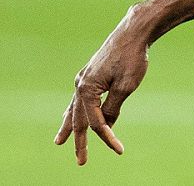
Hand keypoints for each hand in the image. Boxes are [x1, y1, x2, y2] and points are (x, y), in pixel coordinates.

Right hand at [55, 14, 149, 164]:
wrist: (133, 32)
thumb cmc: (132, 58)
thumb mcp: (126, 86)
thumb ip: (113, 108)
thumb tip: (106, 125)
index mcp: (87, 89)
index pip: (95, 122)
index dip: (106, 137)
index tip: (119, 149)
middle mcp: (80, 84)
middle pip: (78, 119)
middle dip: (79, 140)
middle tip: (81, 161)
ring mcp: (83, 78)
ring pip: (74, 108)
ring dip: (69, 126)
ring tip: (60, 141)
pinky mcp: (90, 74)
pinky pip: (79, 98)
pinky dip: (76, 110)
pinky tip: (72, 115)